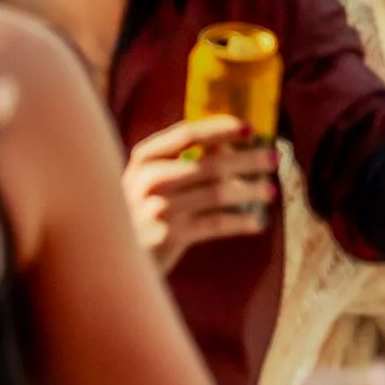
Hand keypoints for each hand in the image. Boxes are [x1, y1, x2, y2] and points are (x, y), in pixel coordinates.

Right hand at [123, 114, 278, 269]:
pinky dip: (240, 222)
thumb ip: (179, 161)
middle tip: (274, 158)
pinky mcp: (169, 236)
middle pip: (211, 163)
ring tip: (270, 190)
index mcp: (144, 158)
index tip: (250, 128)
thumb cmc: (139, 213)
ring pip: (218, 193)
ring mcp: (158, 208)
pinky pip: (216, 224)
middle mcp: (149, 179)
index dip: (222, 128)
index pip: (188, 134)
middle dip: (248, 159)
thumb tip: (230, 144)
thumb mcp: (149, 181)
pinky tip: (257, 222)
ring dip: (250, 190)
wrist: (111, 257)